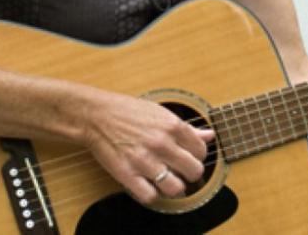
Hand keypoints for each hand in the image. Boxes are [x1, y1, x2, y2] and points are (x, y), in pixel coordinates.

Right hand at [80, 90, 214, 204]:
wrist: (97, 116)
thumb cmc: (129, 112)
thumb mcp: (161, 113)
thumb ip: (187, 128)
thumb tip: (209, 136)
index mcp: (172, 126)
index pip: (201, 150)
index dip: (197, 156)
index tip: (189, 156)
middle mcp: (161, 143)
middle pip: (194, 171)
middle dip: (190, 173)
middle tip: (181, 170)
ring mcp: (145, 160)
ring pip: (175, 188)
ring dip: (174, 187)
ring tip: (167, 180)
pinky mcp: (128, 175)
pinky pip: (150, 196)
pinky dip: (152, 194)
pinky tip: (149, 184)